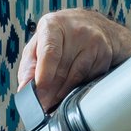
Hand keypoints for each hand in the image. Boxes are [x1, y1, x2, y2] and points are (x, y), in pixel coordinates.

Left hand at [15, 10, 130, 111]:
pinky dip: (77, 88)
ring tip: (53, 102)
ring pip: (76, 77)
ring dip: (63, 94)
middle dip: (50, 92)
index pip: (50, 52)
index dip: (44, 76)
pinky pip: (89, 79)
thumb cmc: (64, 35)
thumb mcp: (41, 41)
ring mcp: (94, 42)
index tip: (38, 94)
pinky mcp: (105, 54)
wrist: (98, 26)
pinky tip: (71, 91)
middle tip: (42, 105)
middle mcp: (75, 30)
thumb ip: (30, 64)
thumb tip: (24, 88)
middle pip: (62, 69)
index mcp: (53, 25)